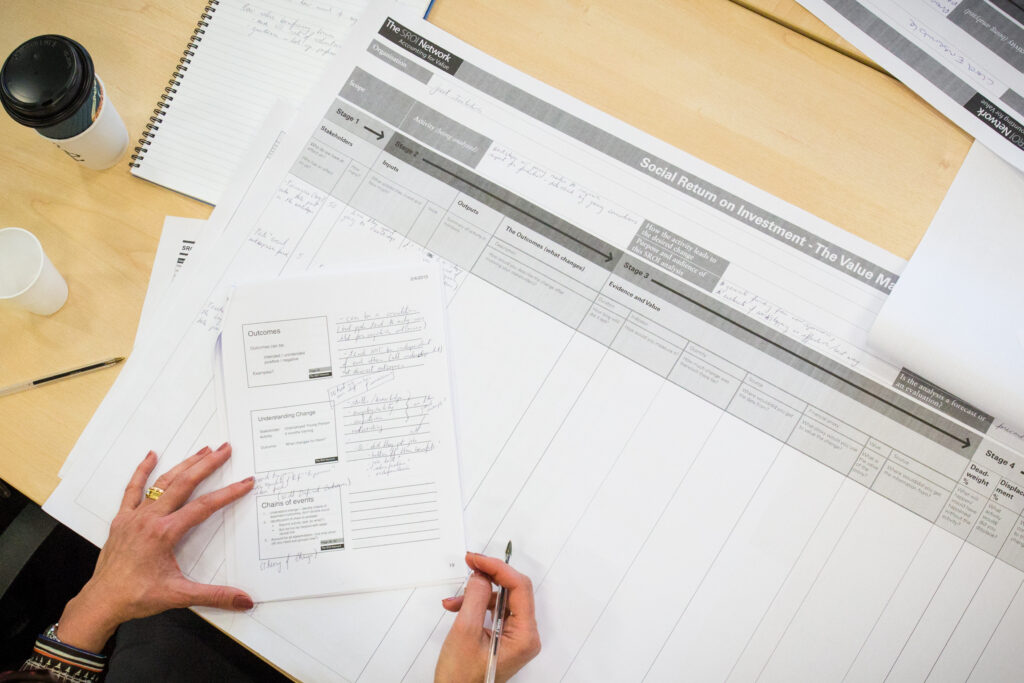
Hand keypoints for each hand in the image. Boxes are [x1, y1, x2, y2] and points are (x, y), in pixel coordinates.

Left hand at [55, 443, 254, 651]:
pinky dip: (142, 471)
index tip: (246, 482)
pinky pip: (133, 489)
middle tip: (225, 449)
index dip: (228, 493)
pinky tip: (150, 456)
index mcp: (164, 533)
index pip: (204, 507)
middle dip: (207, 464)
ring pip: (163, 483)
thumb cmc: (137, 597)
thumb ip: (215, 596)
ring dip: (184, 464)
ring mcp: (134, 517)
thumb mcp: (179, 596)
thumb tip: (244, 600)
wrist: (102, 602)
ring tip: (203, 450)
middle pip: (184, 484)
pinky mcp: (122, 519)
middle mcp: (150, 519)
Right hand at [435, 552, 540, 682]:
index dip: (498, 568)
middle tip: (471, 564)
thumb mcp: (465, 633)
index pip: (519, 588)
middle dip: (489, 577)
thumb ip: (475, 598)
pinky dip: (475, 606)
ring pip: (501, 599)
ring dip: (477, 594)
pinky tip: (458, 608)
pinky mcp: (504, 637)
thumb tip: (481, 575)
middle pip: (513, 590)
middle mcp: (525, 635)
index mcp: (524, 636)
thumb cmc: (461, 679)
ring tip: (455, 600)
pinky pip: (494, 611)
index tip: (477, 559)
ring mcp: (516, 636)